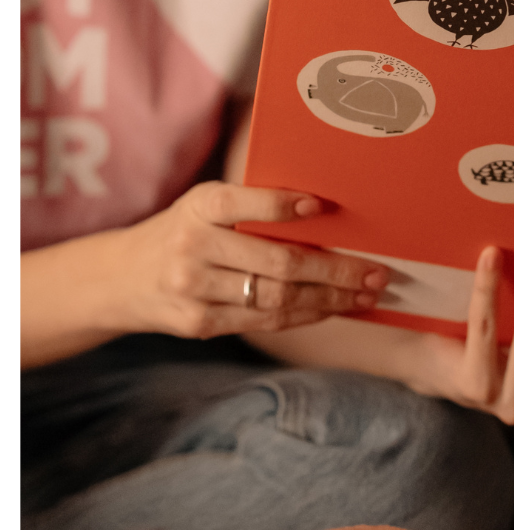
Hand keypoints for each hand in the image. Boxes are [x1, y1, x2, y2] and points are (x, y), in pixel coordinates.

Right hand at [119, 183, 389, 340]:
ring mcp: (194, 291)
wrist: (120, 278)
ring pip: (276, 299)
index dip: (282, 206)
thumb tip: (326, 211)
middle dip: (335, 271)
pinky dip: (304, 315)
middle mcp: (193, 248)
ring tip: (366, 294)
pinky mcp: (198, 324)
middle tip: (377, 271)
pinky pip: (263, 321)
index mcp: (199, 206)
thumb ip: (251, 206)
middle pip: (277, 264)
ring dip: (330, 299)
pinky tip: (333, 308)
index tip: (322, 205)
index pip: (243, 205)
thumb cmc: (185, 230)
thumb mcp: (205, 205)